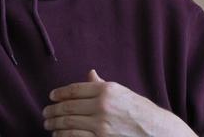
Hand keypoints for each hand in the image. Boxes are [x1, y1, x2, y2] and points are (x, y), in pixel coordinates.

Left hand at [42, 70, 196, 136]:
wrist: (158, 133)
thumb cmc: (141, 112)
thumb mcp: (123, 93)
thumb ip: (102, 85)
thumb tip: (90, 74)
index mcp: (106, 90)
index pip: (74, 90)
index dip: (59, 94)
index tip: (51, 97)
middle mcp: (102, 106)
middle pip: (68, 107)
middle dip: (52, 111)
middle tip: (44, 113)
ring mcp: (101, 125)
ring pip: (68, 124)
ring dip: (54, 124)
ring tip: (48, 124)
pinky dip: (63, 136)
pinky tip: (58, 135)